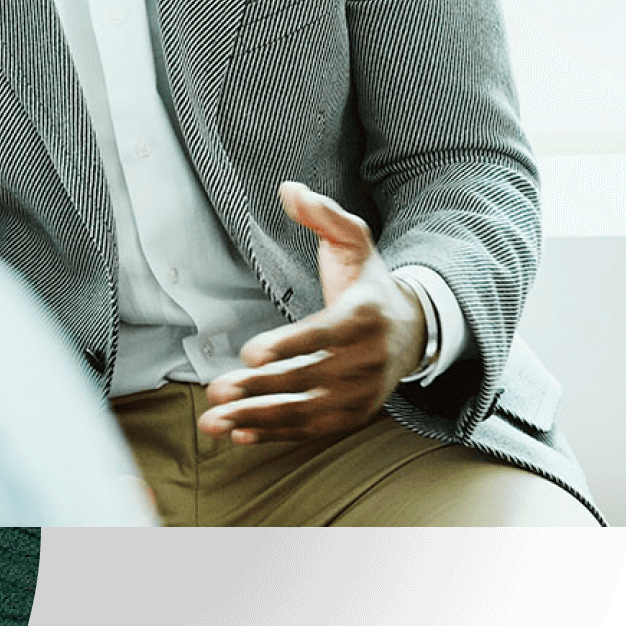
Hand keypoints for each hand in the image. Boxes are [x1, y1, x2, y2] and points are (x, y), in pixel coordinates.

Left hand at [199, 182, 426, 446]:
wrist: (410, 329)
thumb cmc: (367, 282)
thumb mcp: (353, 240)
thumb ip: (323, 215)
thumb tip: (290, 189)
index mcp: (366, 314)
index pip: (325, 334)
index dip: (288, 346)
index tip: (250, 354)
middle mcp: (368, 359)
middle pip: (309, 380)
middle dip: (259, 389)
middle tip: (216, 392)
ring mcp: (362, 393)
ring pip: (306, 412)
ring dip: (257, 420)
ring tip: (215, 421)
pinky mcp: (353, 416)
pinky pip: (312, 430)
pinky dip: (276, 436)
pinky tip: (240, 436)